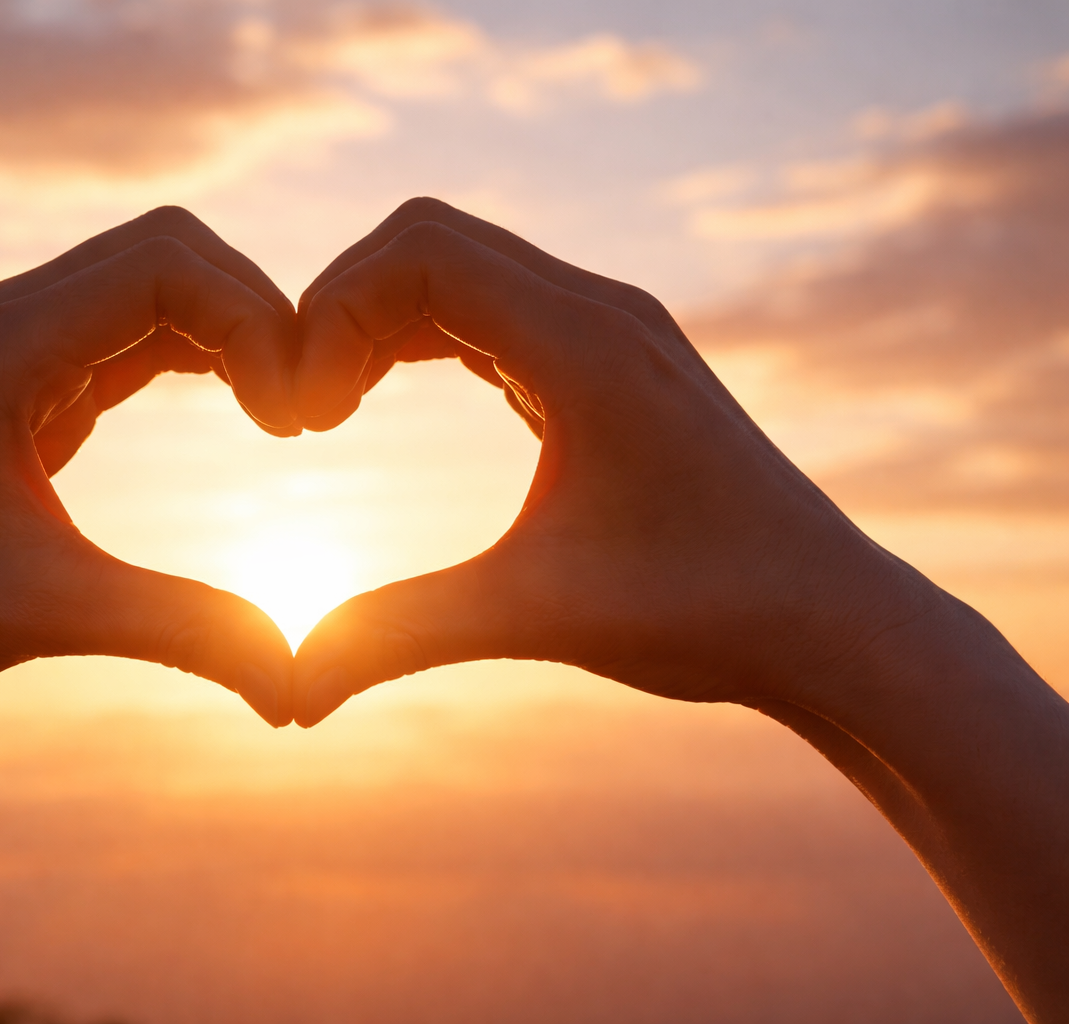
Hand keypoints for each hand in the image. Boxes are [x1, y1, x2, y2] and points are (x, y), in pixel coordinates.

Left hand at [0, 207, 298, 723]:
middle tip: (304, 411)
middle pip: (167, 248)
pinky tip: (237, 409)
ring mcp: (7, 344)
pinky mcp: (17, 381)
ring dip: (227, 330)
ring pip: (149, 282)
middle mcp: (1, 319)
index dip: (254, 321)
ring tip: (284, 414)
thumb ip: (182, 630)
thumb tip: (297, 687)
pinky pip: (126, 332)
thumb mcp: (44, 615)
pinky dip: (193, 354)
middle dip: (254, 311)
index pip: (163, 265)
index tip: (295, 421)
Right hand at [289, 198, 929, 724]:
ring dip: (379, 321)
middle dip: (342, 308)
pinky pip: (489, 311)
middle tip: (305, 416)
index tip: (306, 421)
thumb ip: (401, 634)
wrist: (827, 620)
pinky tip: (382, 403)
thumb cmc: (707, 613)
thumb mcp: (537, 616)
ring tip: (329, 414)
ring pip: (458, 268)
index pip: (421, 251)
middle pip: (428, 239)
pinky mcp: (608, 362)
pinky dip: (421, 338)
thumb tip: (289, 694)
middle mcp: (599, 312)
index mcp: (584, 344)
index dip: (334, 314)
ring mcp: (608, 330)